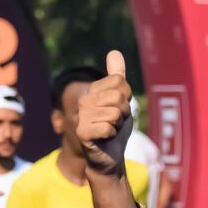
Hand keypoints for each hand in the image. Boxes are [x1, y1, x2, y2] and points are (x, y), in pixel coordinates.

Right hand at [77, 50, 133, 177]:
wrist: (109, 156)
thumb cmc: (115, 127)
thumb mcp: (120, 100)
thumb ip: (116, 76)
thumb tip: (114, 51)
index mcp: (92, 91)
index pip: (119, 81)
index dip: (126, 97)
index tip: (119, 109)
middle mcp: (83, 102)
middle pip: (118, 96)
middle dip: (124, 112)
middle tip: (116, 122)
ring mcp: (81, 117)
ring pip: (115, 112)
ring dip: (118, 124)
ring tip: (110, 130)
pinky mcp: (82, 132)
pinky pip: (108, 126)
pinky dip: (112, 134)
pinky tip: (105, 138)